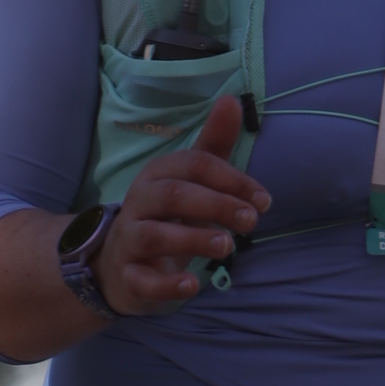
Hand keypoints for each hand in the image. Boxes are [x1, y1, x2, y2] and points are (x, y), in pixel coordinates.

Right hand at [95, 92, 272, 311]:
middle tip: (251, 221)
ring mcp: (129, 240)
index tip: (264, 200)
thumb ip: (213, 147)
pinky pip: (141, 280)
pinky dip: (166, 284)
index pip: (194, 165)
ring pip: (153, 235)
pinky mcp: (128, 277)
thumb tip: (232, 100)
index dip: (231, 180)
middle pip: (173, 194)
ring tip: (227, 247)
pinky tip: (192, 286)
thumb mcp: (190, 183)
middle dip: (216, 204)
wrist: (120, 266)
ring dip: (193, 239)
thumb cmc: (166, 218)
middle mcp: (139, 203)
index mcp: (158, 175)